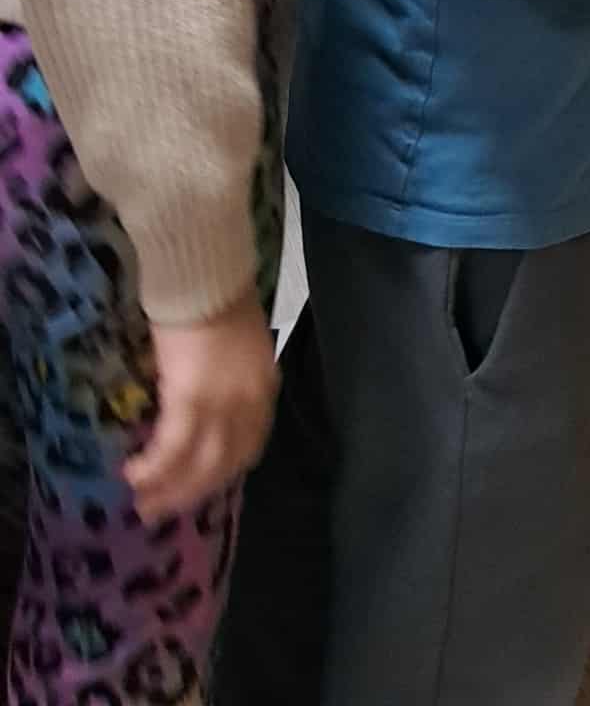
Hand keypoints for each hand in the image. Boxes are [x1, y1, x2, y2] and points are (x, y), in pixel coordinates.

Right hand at [125, 289, 277, 522]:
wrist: (205, 270)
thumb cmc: (216, 293)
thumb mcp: (238, 341)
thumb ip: (230, 374)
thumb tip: (203, 391)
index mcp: (263, 386)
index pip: (250, 444)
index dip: (224, 470)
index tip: (201, 484)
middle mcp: (249, 404)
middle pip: (223, 465)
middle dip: (192, 492)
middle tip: (164, 510)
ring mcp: (222, 406)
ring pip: (197, 467)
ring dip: (169, 491)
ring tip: (143, 504)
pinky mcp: (190, 402)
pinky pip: (170, 450)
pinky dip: (153, 468)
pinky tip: (134, 475)